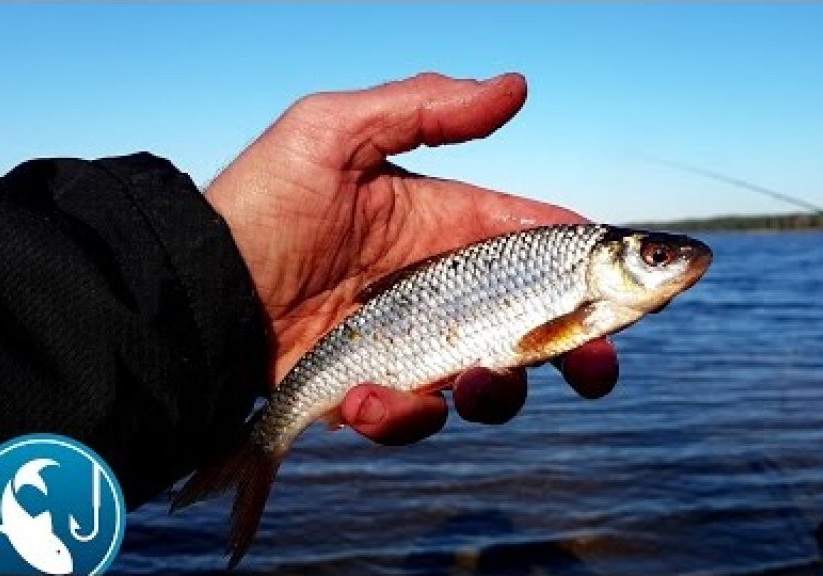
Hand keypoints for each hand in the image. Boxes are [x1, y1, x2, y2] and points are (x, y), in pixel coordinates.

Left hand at [205, 72, 618, 444]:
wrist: (194, 288)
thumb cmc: (260, 203)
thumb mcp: (332, 132)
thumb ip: (423, 109)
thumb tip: (516, 87)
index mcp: (445, 224)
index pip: (537, 240)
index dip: (588, 263)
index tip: (628, 288)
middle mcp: (439, 288)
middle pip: (534, 324)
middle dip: (577, 349)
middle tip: (598, 369)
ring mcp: (409, 344)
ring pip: (487, 382)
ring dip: (496, 393)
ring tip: (470, 382)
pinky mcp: (371, 390)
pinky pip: (411, 416)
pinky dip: (403, 415)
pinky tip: (367, 396)